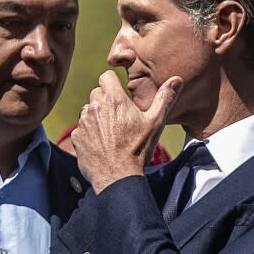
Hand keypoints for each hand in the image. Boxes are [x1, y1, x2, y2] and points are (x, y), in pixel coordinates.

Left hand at [71, 71, 182, 193]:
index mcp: (114, 100)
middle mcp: (95, 107)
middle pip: (97, 93)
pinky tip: (101, 143)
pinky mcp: (76, 137)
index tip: (120, 93)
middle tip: (119, 116)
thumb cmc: (138, 149)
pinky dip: (89, 133)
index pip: (106, 76)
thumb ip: (165, 98)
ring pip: (88, 110)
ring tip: (111, 132)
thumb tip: (176, 80)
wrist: (117, 176)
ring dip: (97, 116)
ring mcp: (83, 122)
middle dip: (106, 100)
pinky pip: (81, 128)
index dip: (113, 83)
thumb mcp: (155, 123)